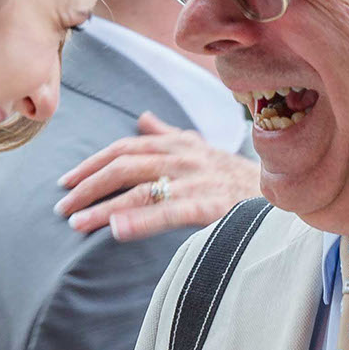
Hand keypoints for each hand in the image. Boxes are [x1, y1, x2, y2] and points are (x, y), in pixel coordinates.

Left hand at [56, 114, 261, 241]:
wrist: (286, 191)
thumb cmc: (239, 175)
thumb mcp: (203, 148)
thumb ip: (168, 133)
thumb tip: (141, 117)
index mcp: (180, 143)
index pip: (126, 147)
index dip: (93, 162)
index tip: (67, 181)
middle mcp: (185, 156)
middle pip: (126, 165)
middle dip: (89, 185)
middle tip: (62, 205)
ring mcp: (198, 180)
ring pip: (141, 189)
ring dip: (104, 206)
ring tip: (77, 223)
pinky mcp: (212, 206)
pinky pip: (170, 212)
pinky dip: (140, 221)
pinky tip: (116, 231)